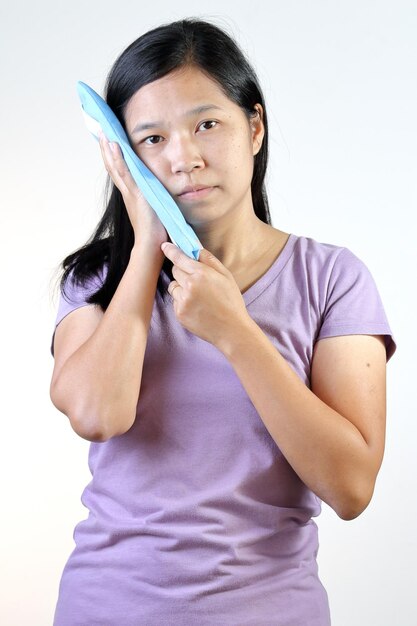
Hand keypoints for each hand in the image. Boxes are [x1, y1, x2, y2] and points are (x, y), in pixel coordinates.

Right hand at [98, 131, 167, 248]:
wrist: (150, 245)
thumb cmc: (154, 231)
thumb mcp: (153, 208)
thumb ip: (151, 199)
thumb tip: (156, 193)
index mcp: (130, 194)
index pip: (119, 171)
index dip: (112, 156)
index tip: (108, 140)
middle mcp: (127, 191)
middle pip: (113, 166)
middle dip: (106, 148)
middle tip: (101, 130)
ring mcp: (130, 192)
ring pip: (115, 166)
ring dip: (108, 149)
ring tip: (104, 132)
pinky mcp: (135, 193)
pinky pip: (125, 173)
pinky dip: (118, 159)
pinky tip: (114, 146)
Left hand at [161, 242, 251, 348]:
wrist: (231, 329)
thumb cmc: (231, 302)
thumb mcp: (226, 276)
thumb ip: (209, 261)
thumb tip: (196, 249)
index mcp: (201, 274)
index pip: (179, 258)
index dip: (170, 250)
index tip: (164, 246)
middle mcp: (189, 286)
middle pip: (175, 271)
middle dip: (182, 272)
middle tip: (196, 280)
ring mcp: (183, 301)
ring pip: (173, 286)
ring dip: (181, 287)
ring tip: (198, 296)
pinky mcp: (179, 313)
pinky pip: (175, 301)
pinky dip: (183, 302)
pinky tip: (197, 307)